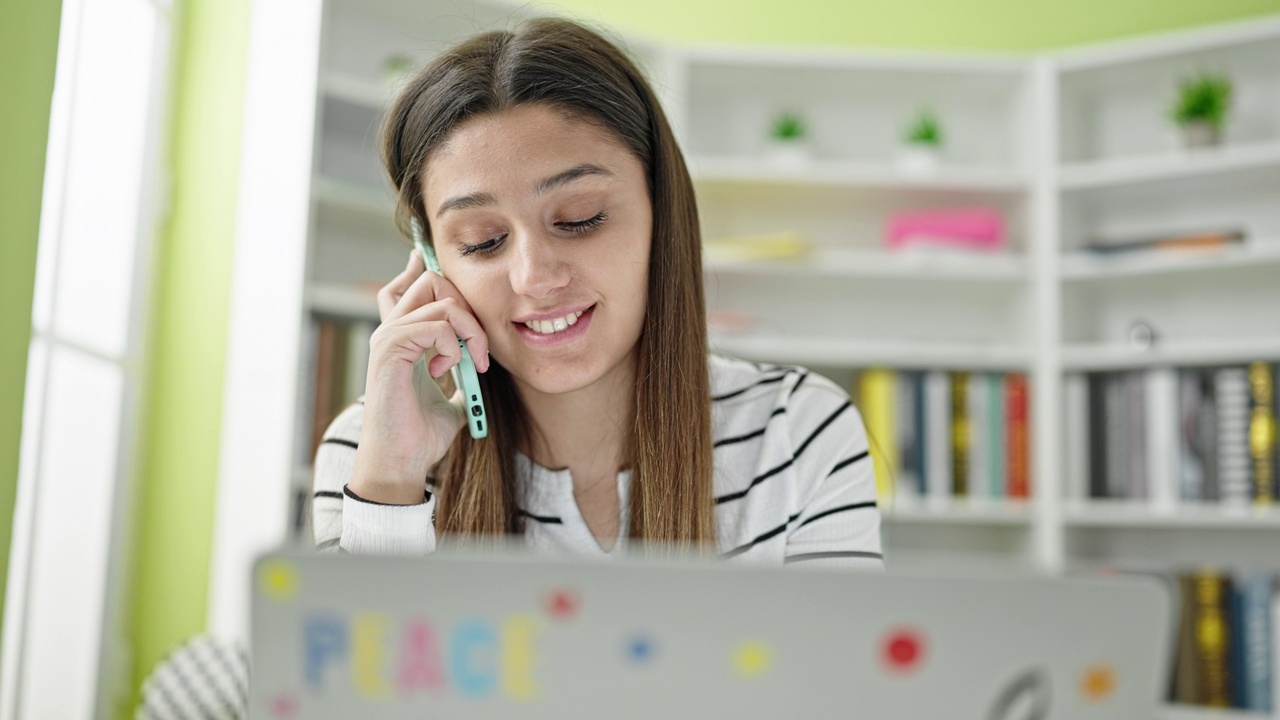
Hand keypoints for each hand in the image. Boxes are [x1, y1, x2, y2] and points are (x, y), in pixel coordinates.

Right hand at [349, 250, 490, 503]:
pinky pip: (435, 325)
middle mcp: (392, 331)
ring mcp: (388, 337)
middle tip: (479, 348)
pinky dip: (453, 346)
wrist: (402, 462)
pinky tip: (446, 370)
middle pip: (432, 281)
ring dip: (470, 331)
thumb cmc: (421, 436)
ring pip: (441, 300)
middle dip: (468, 306)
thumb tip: (478, 371)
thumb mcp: (452, 401)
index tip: (433, 265)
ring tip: (471, 364)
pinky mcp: (390, 348)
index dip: (421, 270)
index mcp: (404, 339)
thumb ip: (460, 379)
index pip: (407, 288)